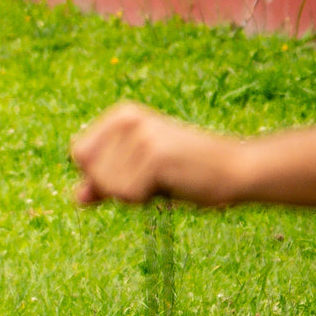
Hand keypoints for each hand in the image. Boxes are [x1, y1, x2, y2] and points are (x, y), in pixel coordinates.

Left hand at [71, 101, 214, 204]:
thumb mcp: (140, 174)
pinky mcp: (154, 155)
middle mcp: (126, 119)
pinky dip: (145, 200)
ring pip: (107, 186)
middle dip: (118, 187)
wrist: (238, 170)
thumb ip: (106, 184)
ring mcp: (140, 135)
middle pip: (90, 171)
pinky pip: (126, 195)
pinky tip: (171, 184)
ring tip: (165, 179)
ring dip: (134, 194)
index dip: (101, 175)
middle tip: (155, 177)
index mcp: (121, 115)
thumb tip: (77, 198)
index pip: (79, 155)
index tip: (137, 170)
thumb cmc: (187, 173)